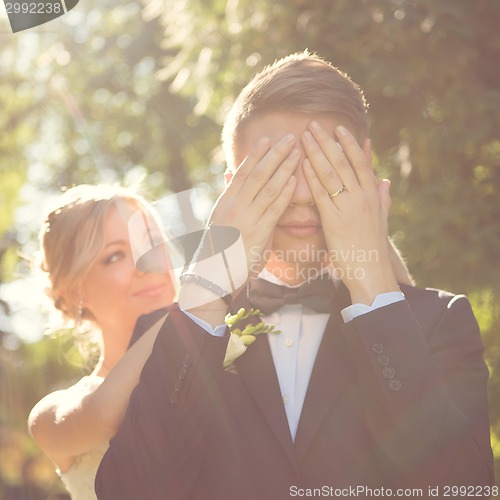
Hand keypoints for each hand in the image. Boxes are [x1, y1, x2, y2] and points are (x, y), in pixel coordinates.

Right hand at [209, 133, 298, 280]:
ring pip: (268, 187)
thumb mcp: (220, 219)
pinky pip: (274, 209)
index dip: (256, 154)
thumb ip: (230, 196)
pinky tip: (293, 180)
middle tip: (290, 137)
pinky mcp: (258, 232)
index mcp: (226, 202)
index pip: (243, 172)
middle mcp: (235, 206)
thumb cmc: (221, 248)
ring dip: (284, 168)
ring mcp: (246, 218)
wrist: (215, 274)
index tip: (268, 138)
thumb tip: (230, 173)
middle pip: (258, 174)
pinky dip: (284, 193)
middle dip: (275, 154)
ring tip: (297, 152)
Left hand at [301, 121, 398, 304]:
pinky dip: (313, 177)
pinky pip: (322, 194)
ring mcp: (349, 208)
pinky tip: (304, 163)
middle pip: (343, 163)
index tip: (338, 128)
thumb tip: (384, 180)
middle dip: (328, 142)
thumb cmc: (373, 247)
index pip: (361, 163)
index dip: (349, 144)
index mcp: (372, 195)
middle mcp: (362, 197)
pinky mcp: (335, 221)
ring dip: (317, 153)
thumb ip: (383, 198)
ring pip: (331, 174)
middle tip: (314, 124)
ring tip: (304, 136)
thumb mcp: (382, 219)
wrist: (371, 272)